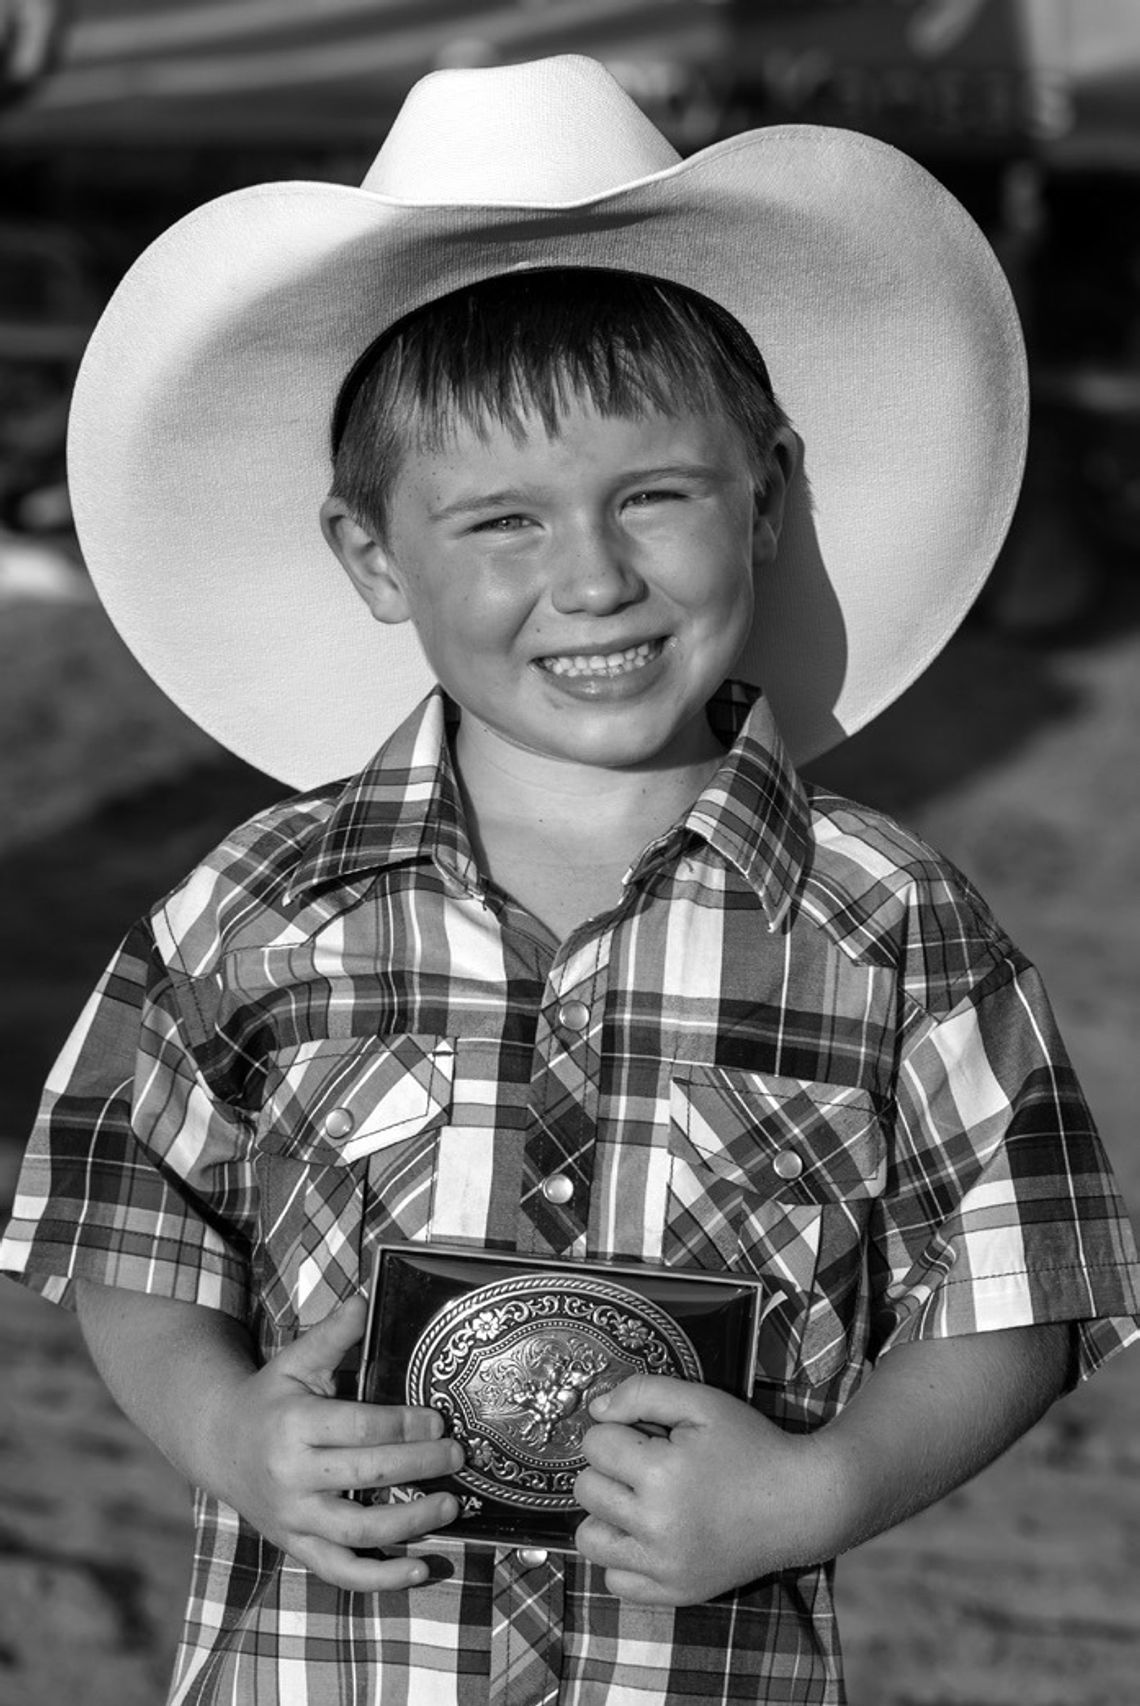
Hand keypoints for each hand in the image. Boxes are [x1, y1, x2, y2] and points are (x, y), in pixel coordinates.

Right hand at [210, 1295, 462, 1590]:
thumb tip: (370, 1293)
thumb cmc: (271, 1396)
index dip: (404, 1426)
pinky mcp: (296, 1545)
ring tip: (452, 1506)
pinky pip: (340, 1572)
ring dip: (411, 1524)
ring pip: (358, 1532)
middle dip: (420, 1466)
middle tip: (459, 1455)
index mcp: (294, 1424)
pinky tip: (420, 1570)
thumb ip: (335, 1333)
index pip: (360, 1428)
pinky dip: (382, 1580)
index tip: (440, 1420)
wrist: (217, 1442)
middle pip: (367, 1477)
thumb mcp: (296, 1359)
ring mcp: (293, 1517)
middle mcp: (291, 1476)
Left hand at [574, 1376, 836, 1605]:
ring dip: (607, 1515)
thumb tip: (595, 1410)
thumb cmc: (750, 1445)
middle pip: (586, 1489)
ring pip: (589, 1539)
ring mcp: (664, 1567)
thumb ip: (643, 1393)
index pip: (595, 1444)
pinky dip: (624, 1557)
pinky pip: (614, 1580)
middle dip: (609, 1469)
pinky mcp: (674, 1594)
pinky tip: (650, 1536)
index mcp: (662, 1474)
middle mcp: (657, 1526)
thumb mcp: (702, 1402)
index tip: (647, 1436)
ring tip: (640, 1502)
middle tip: (647, 1466)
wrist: (799, 1503)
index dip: (618, 1431)